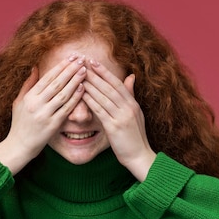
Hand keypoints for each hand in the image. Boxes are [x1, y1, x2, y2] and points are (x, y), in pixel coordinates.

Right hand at [0, 54, 86, 174]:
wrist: (20, 145)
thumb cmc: (20, 123)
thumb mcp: (19, 102)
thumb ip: (28, 84)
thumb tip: (35, 67)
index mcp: (29, 97)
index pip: (47, 78)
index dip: (60, 66)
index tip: (71, 57)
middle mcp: (37, 104)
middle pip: (57, 83)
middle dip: (70, 70)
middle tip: (81, 59)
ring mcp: (45, 114)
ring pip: (63, 94)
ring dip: (75, 81)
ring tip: (84, 71)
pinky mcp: (53, 125)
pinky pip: (67, 108)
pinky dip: (75, 97)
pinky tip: (83, 88)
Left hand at [82, 59, 155, 180]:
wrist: (140, 157)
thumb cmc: (135, 137)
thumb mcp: (136, 114)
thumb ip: (131, 95)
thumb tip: (130, 77)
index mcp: (132, 104)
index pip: (117, 83)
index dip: (104, 72)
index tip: (93, 61)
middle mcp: (128, 108)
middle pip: (109, 87)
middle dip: (95, 73)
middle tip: (82, 62)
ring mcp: (122, 117)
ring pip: (103, 96)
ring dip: (90, 84)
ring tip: (78, 74)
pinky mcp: (114, 127)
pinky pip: (100, 110)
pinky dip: (90, 100)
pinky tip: (81, 94)